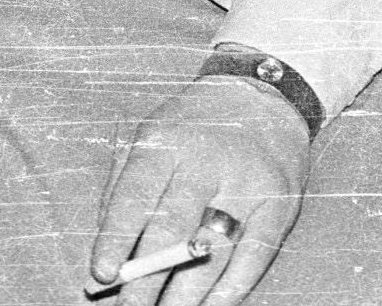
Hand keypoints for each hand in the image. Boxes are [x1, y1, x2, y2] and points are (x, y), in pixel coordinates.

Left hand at [87, 75, 310, 304]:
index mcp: (166, 141)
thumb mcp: (149, 139)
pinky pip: (253, 257)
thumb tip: (103, 262)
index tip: (102, 275)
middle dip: (148, 278)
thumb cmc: (191, 128)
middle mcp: (207, 160)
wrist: (263, 96)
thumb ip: (120, 195)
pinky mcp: (279, 203)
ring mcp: (247, 182)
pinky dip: (230, 289)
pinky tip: (209, 305)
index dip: (116, 239)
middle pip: (173, 230)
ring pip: (213, 252)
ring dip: (186, 294)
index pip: (135, 197)